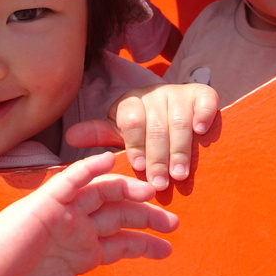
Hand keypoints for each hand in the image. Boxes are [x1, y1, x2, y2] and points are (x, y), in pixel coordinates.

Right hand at [0, 151, 176, 275]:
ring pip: (102, 192)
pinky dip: (89, 168)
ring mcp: (65, 211)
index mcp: (83, 250)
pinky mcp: (47, 200)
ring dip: (126, 188)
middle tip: (173, 221)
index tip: (167, 249)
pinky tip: (107, 162)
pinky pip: (71, 180)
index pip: (122, 241)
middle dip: (147, 216)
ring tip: (150, 191)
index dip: (145, 243)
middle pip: (120, 214)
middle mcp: (78, 227)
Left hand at [66, 84, 217, 189]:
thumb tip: (70, 137)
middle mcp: (153, 94)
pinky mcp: (202, 93)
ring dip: (180, 148)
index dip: (135, 144)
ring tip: (180, 173)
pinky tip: (202, 130)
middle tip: (161, 182)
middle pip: (155, 125)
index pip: (130, 121)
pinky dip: (203, 114)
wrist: (179, 112)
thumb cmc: (145, 131)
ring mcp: (178, 93)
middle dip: (158, 156)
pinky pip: (205, 100)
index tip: (139, 166)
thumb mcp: (121, 133)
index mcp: (129, 103)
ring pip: (179, 120)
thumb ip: (99, 135)